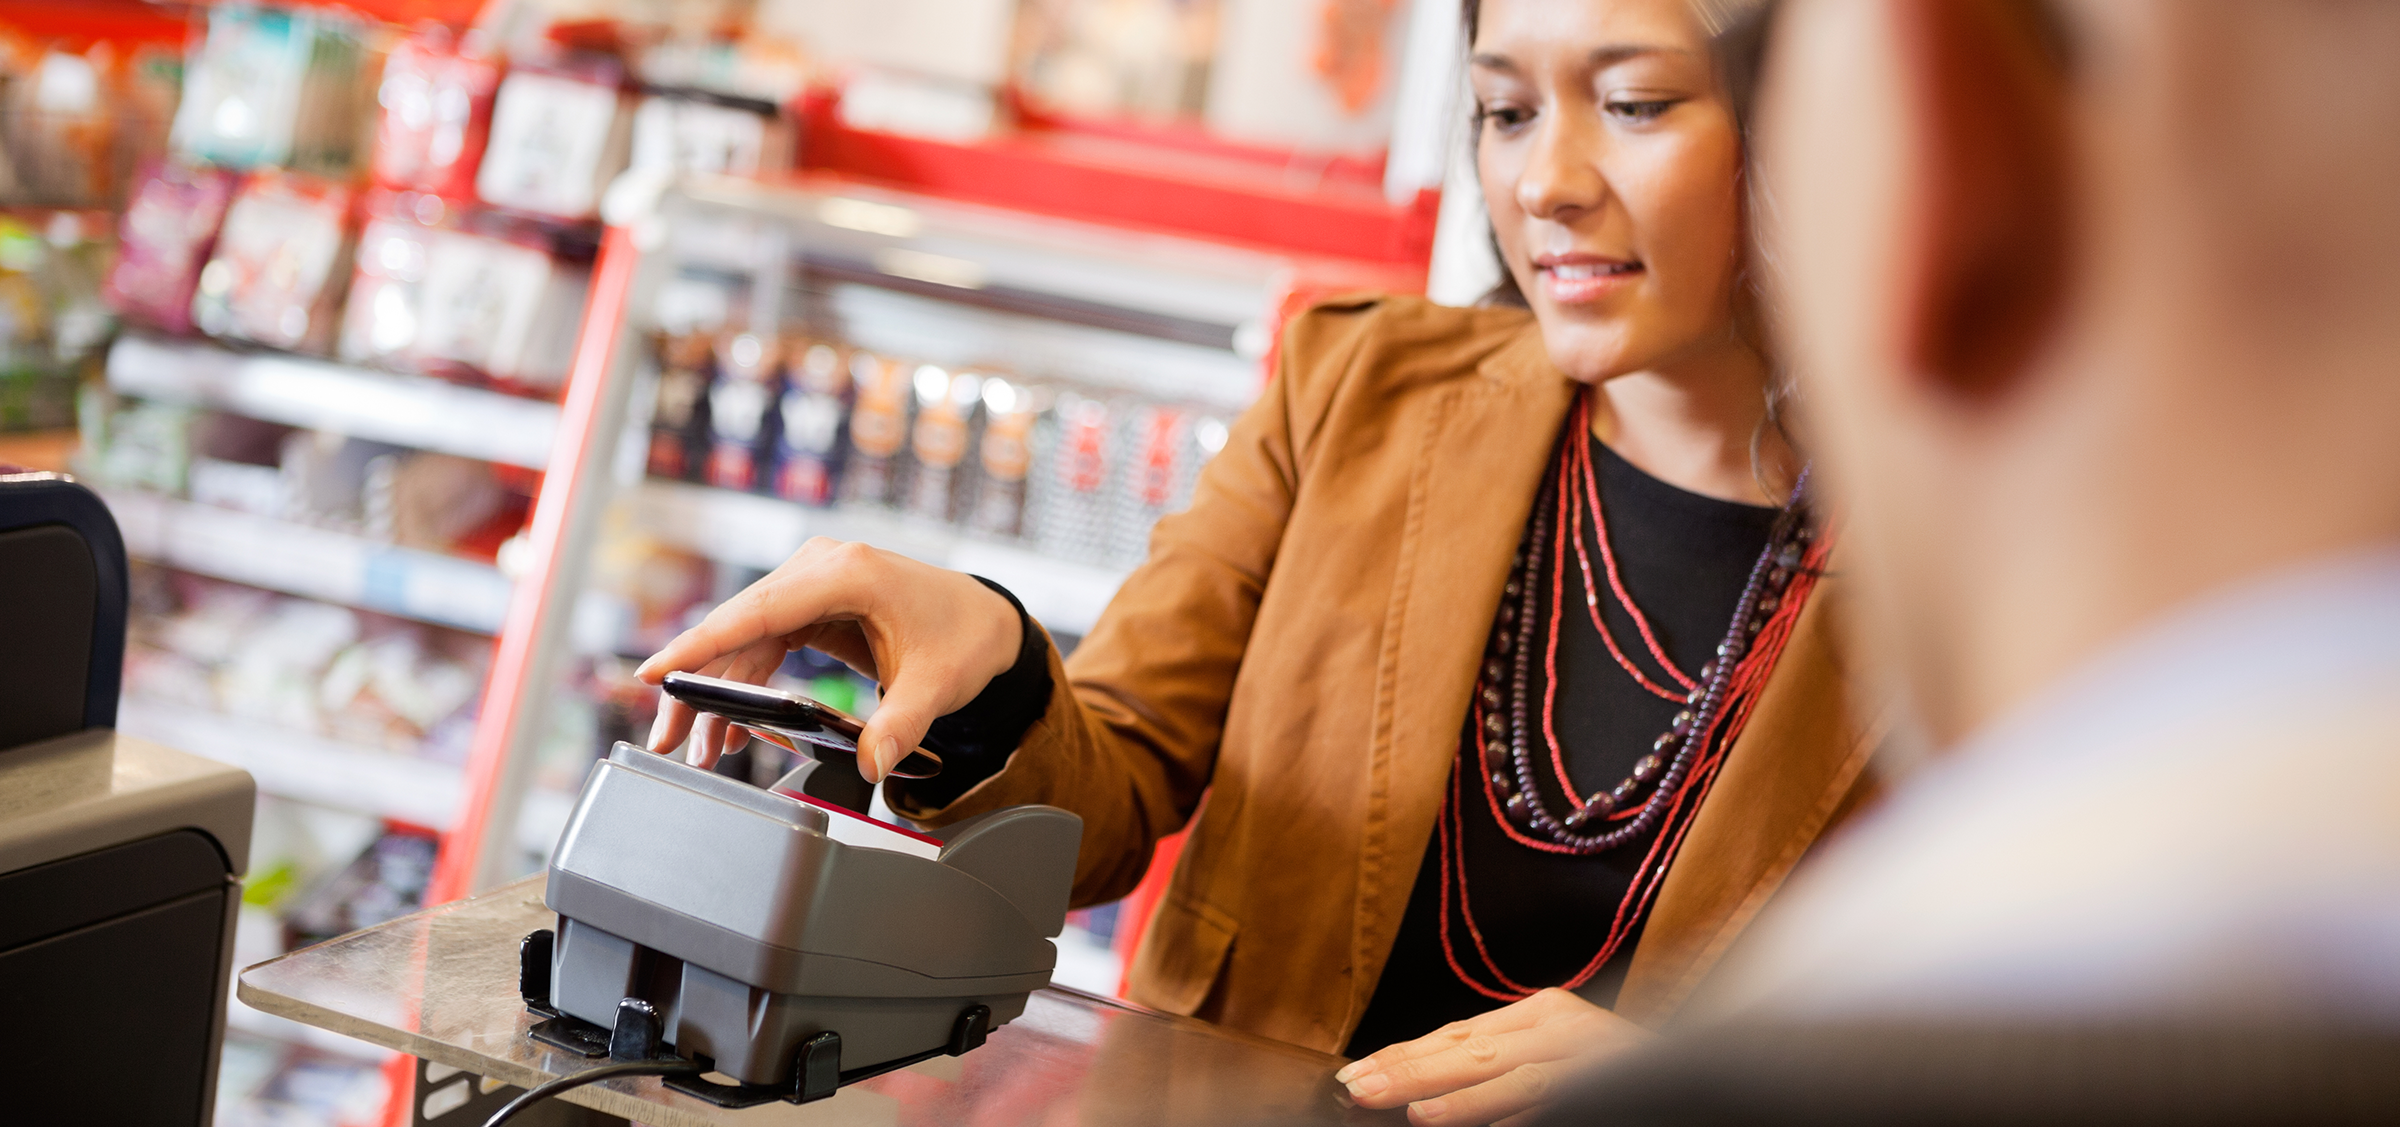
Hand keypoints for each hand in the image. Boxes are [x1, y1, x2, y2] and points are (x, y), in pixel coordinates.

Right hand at [634, 538, 1022, 780]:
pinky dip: (745, 686)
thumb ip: (902, 724)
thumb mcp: (938, 682)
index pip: (758, 610)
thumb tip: (873, 765)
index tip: (657, 672)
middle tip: (668, 739)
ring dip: (718, 694)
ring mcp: (811, 585)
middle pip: (738, 627)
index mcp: (846, 572)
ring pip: (743, 641)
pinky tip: (732, 730)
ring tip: (699, 750)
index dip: (702, 644)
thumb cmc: (964, 635)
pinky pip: (763, 645)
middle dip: (697, 685)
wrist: (985, 619)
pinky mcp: (811, 607)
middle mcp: (819, 569)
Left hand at [1334, 988, 1648, 1125]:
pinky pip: (1550, 1101)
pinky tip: (1469, 1123)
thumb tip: (1417, 1089)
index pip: (1458, 1032)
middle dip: (1411, 1071)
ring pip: (1509, 1075)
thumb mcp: (1548, 1056)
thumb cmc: (1613, 1077)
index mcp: (1544, 1013)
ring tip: (1407, 1110)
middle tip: (1359, 1089)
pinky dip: (1505, 1115)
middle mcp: (1564, 1027)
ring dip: (1454, 1096)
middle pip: (1473, 1048)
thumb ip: (1493, 1064)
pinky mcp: (1608, 1086)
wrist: (1694, 1081)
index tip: (1356, 1073)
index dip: (1404, 1054)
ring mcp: (1589, 1057)